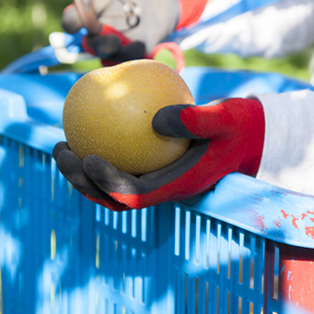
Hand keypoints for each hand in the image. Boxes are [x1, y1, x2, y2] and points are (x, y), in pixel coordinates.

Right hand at [40, 0, 207, 65]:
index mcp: (95, 3)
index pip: (73, 15)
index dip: (70, 14)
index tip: (76, 9)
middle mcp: (102, 22)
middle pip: (82, 35)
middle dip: (83, 32)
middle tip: (91, 25)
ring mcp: (118, 37)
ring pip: (101, 49)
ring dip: (102, 46)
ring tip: (113, 39)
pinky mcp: (137, 46)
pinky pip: (128, 55)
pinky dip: (129, 52)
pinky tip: (139, 41)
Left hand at [53, 98, 264, 210]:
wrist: (252, 135)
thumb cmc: (241, 124)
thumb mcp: (227, 116)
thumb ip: (197, 119)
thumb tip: (157, 119)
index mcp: (179, 186)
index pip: (135, 195)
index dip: (107, 183)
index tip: (87, 158)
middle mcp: (163, 188)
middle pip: (113, 197)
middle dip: (82, 181)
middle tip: (62, 152)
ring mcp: (156, 180)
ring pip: (110, 185)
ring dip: (82, 171)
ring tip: (62, 143)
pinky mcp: (152, 167)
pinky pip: (119, 160)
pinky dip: (99, 148)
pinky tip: (83, 123)